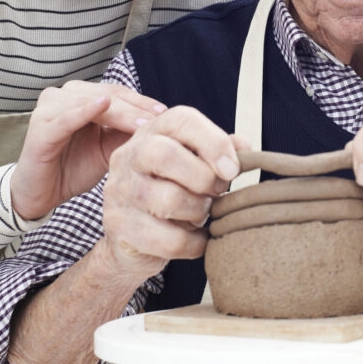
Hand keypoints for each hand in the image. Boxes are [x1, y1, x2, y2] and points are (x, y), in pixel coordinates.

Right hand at [11, 81, 166, 220]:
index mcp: (83, 98)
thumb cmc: (73, 169)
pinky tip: (102, 105)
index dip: (143, 102)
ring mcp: (50, 108)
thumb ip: (127, 134)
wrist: (40, 195)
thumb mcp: (108, 150)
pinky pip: (65, 116)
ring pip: (92, 102)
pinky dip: (83, 110)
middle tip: (161, 118)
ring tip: (143, 122)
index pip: (120, 94)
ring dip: (119, 111)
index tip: (168, 113)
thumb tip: (162, 125)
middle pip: (109, 95)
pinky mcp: (40, 125)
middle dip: (136, 107)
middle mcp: (65, 96)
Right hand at [100, 106, 240, 279]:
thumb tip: (243, 147)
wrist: (132, 237)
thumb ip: (221, 151)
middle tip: (217, 191)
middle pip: (165, 154)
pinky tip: (196, 239)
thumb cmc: (170, 191)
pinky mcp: (119, 226)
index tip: (233, 168)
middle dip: (203, 177)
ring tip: (202, 213)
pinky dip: (194, 243)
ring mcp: (119, 190)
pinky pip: (169, 239)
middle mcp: (129, 155)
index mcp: (152, 132)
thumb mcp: (195, 164)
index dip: (213, 142)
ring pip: (169, 199)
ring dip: (199, 211)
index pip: (181, 120)